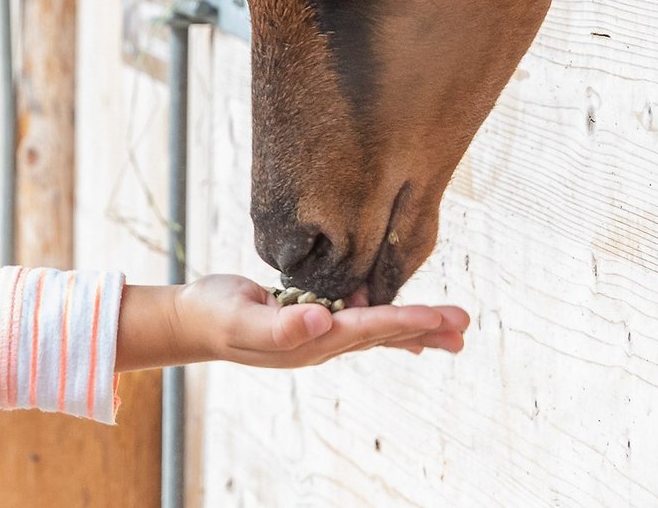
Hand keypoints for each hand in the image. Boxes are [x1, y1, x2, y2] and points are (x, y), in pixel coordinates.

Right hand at [115, 275, 469, 370]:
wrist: (194, 321)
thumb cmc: (214, 315)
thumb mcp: (241, 317)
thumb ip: (280, 323)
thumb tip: (321, 321)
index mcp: (310, 340)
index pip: (366, 329)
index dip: (403, 321)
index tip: (437, 317)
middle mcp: (321, 342)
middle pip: (382, 334)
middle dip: (424, 329)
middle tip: (463, 325)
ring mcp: (318, 334)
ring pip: (376, 331)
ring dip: (414, 328)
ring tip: (450, 329)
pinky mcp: (312, 320)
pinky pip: (359, 323)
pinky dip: (387, 322)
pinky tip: (403, 325)